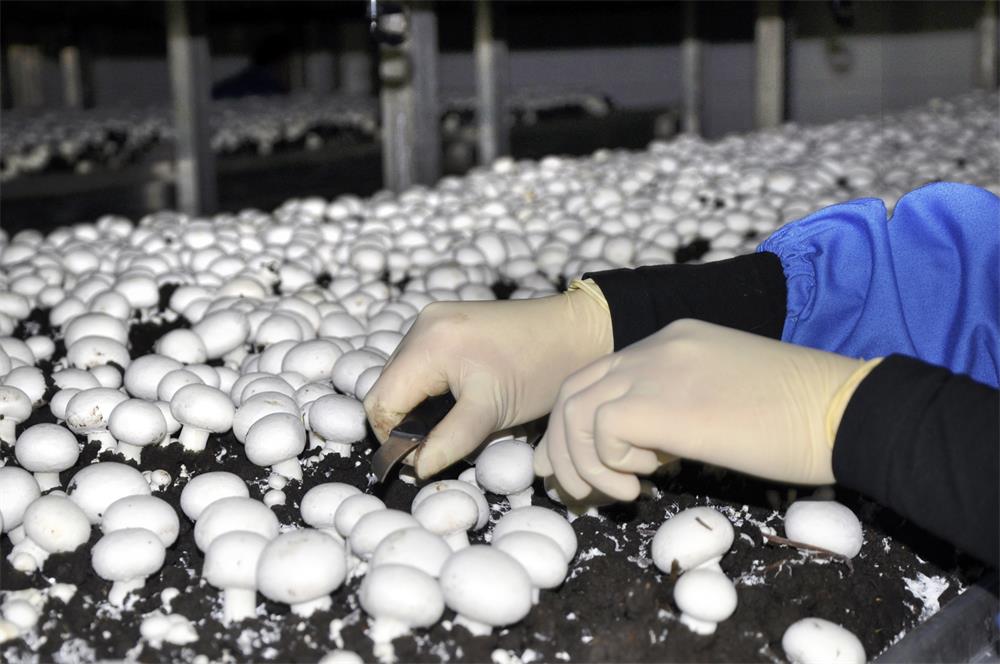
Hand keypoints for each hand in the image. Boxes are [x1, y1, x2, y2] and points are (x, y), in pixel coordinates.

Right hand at [364, 288, 612, 478]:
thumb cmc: (540, 372)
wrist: (577, 332)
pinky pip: (419, 362)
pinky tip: (459, 398)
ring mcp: (433, 319)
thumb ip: (448, 441)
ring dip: (417, 405)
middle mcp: (422, 325)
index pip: (380, 402)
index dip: (394, 438)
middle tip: (439, 444)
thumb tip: (416, 468)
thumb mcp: (492, 414)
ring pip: (401, 376)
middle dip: (406, 422)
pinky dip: (429, 386)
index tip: (424, 457)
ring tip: (453, 421)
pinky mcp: (446, 320)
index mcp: (429, 345)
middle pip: (386, 388)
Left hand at [535, 319, 874, 500]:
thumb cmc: (797, 418)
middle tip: (575, 490)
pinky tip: (644, 484)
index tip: (575, 465)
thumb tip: (638, 449)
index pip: (598, 375)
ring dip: (582, 460)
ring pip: (576, 409)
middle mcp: (656, 345)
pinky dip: (609, 463)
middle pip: (574, 390)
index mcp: (672, 340)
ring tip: (617, 494)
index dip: (576, 424)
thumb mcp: (721, 400)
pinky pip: (602, 430)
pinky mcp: (663, 401)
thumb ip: (675, 409)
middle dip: (563, 445)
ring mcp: (657, 367)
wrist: (842, 412)